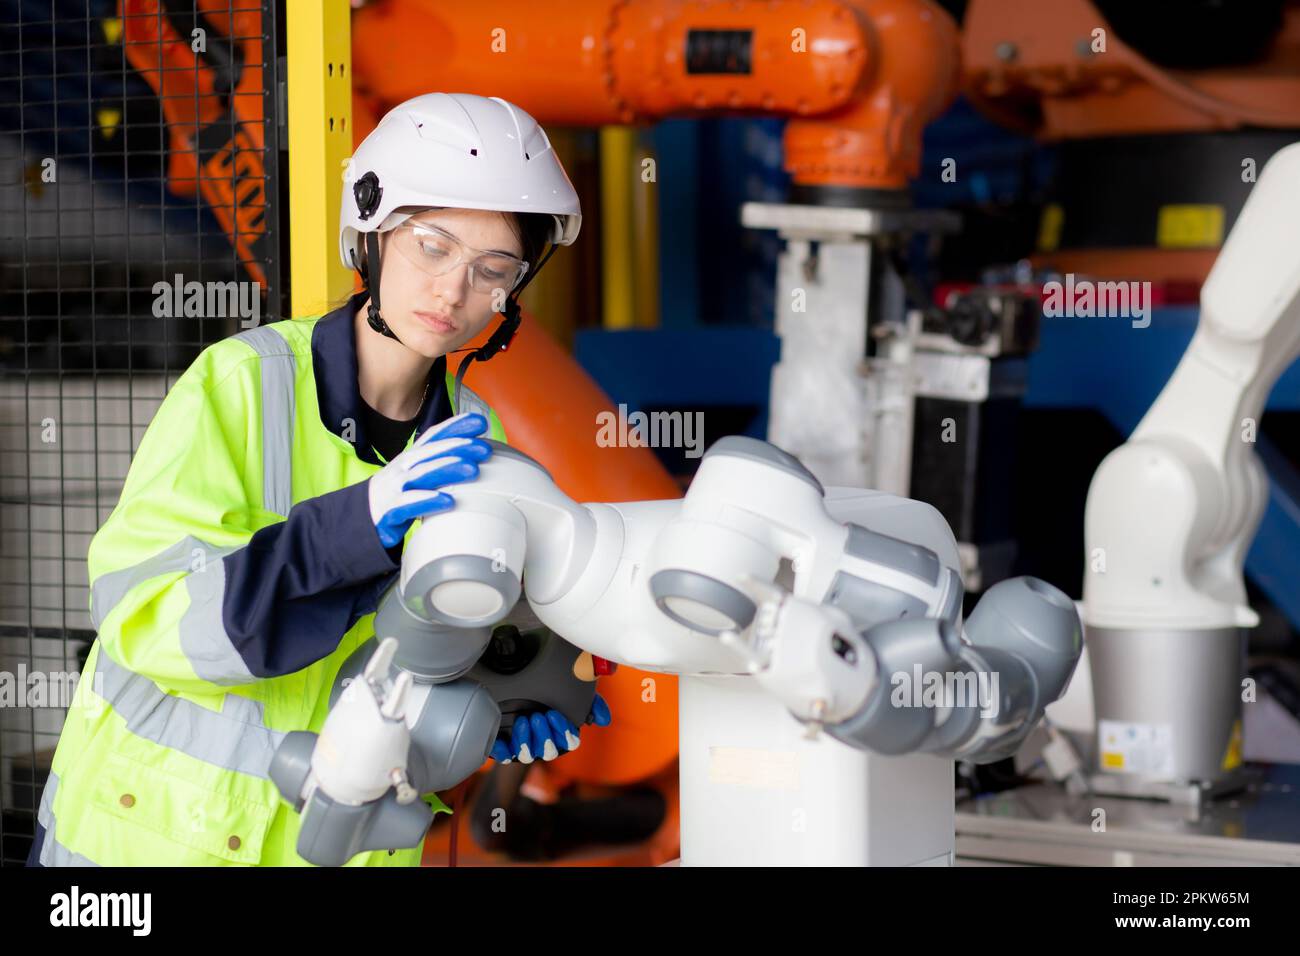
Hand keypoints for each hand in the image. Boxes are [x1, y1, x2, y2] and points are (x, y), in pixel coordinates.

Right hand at [367, 412, 491, 547]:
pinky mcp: (390, 510)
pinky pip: (411, 504)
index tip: (479, 421)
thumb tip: (473, 458)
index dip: (455, 426)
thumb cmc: (395, 495)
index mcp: (412, 458)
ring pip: (423, 474)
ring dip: (448, 469)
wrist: (359, 518)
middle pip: (432, 452)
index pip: (434, 436)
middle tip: (482, 447)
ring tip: (471, 469)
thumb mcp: (416, 475)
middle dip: (458, 447)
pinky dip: (429, 500)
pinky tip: (448, 501)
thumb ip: (440, 466)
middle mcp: (403, 468)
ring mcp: (395, 487)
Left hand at [489, 693, 611, 763]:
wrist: (522, 679)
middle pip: (547, 751)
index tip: (554, 714)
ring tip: (523, 721)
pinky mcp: (506, 745)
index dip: (562, 731)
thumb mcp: (577, 691)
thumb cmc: (553, 690)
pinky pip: (504, 756)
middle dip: (543, 736)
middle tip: (537, 717)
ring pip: (527, 755)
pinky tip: (501, 741)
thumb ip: (593, 703)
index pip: (569, 742)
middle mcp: (545, 743)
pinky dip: (502, 751)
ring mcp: (525, 746)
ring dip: (526, 741)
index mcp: (563, 734)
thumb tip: (603, 720)